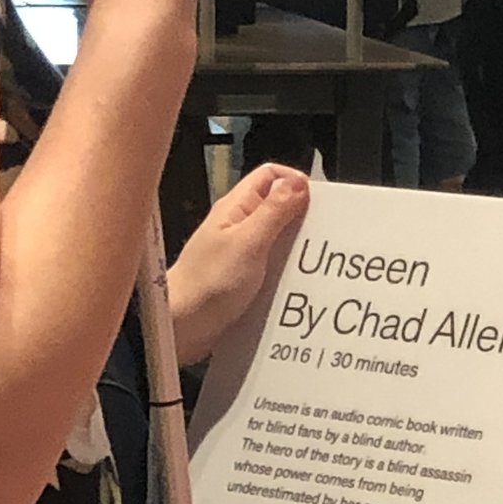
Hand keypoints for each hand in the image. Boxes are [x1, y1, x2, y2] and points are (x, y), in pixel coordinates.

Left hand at [168, 164, 310, 364]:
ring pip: (276, 236)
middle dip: (300, 216)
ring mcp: (239, 251)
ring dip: (294, 246)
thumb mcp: (248, 243)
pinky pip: (270, 263)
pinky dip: (284, 268)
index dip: (295, 181)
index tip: (317, 202)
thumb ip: (274, 212)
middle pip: (276, 206)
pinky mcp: (242, 276)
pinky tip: (295, 280)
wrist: (182, 327)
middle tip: (320, 233)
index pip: (269, 176)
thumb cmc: (207, 284)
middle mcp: (237, 225)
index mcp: (235, 208)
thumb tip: (298, 182)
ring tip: (311, 259)